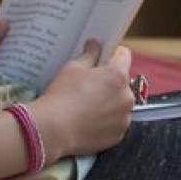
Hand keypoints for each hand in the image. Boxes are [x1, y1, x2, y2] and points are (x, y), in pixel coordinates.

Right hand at [28, 40, 134, 158]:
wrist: (53, 130)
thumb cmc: (62, 96)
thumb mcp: (73, 68)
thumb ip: (89, 54)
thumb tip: (95, 44)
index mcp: (118, 75)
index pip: (124, 55)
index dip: (112, 54)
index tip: (102, 58)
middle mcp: (127, 96)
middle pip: (122, 82)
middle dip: (109, 81)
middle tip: (89, 85)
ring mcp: (124, 117)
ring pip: (120, 103)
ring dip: (109, 102)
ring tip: (87, 106)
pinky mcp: (118, 135)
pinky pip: (116, 122)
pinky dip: (106, 120)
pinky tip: (88, 120)